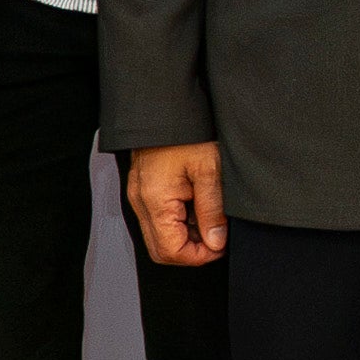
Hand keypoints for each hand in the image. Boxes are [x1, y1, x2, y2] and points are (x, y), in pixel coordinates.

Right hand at [129, 141, 227, 264]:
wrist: (165, 104)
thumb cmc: (186, 130)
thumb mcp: (210, 169)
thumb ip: (212, 210)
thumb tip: (215, 242)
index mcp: (154, 200)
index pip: (171, 251)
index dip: (199, 256)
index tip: (221, 245)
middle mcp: (140, 201)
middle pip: (161, 249)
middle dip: (192, 249)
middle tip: (217, 234)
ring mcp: (139, 195)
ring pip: (160, 234)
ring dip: (186, 233)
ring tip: (209, 212)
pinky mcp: (143, 187)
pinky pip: (158, 216)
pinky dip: (179, 218)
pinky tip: (197, 201)